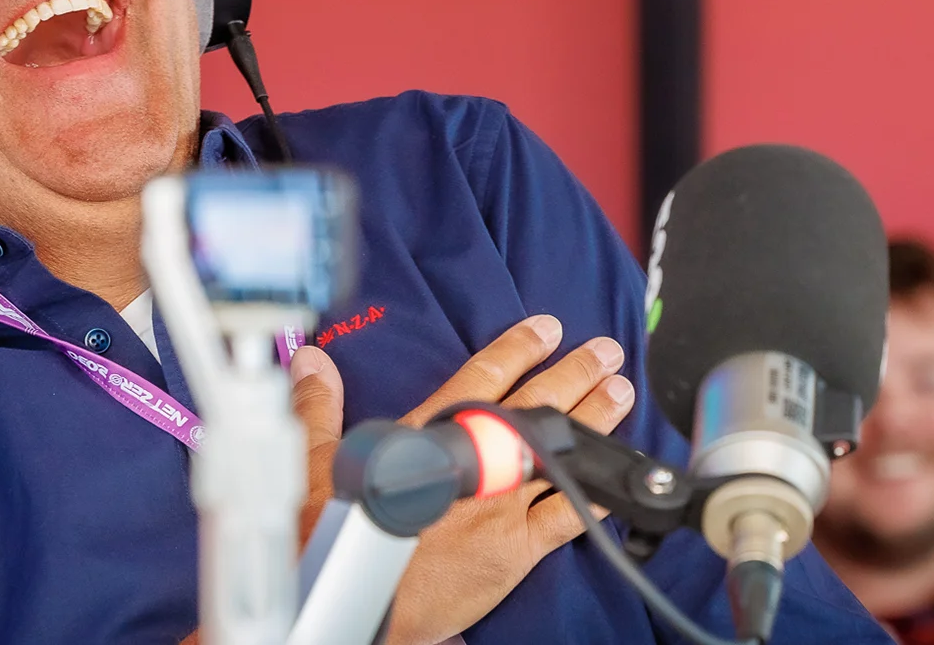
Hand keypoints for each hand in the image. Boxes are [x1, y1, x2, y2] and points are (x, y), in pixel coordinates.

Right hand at [288, 316, 636, 644]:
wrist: (361, 608)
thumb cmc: (338, 543)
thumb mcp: (316, 467)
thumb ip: (318, 409)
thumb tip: (312, 361)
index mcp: (428, 439)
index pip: (480, 380)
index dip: (517, 348)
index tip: (547, 326)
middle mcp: (472, 467)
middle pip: (532, 408)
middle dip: (574, 373)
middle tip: (606, 351)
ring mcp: (499, 508)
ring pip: (558, 453)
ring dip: (594, 420)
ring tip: (620, 392)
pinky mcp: (516, 552)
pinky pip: (567, 518)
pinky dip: (597, 496)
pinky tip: (618, 476)